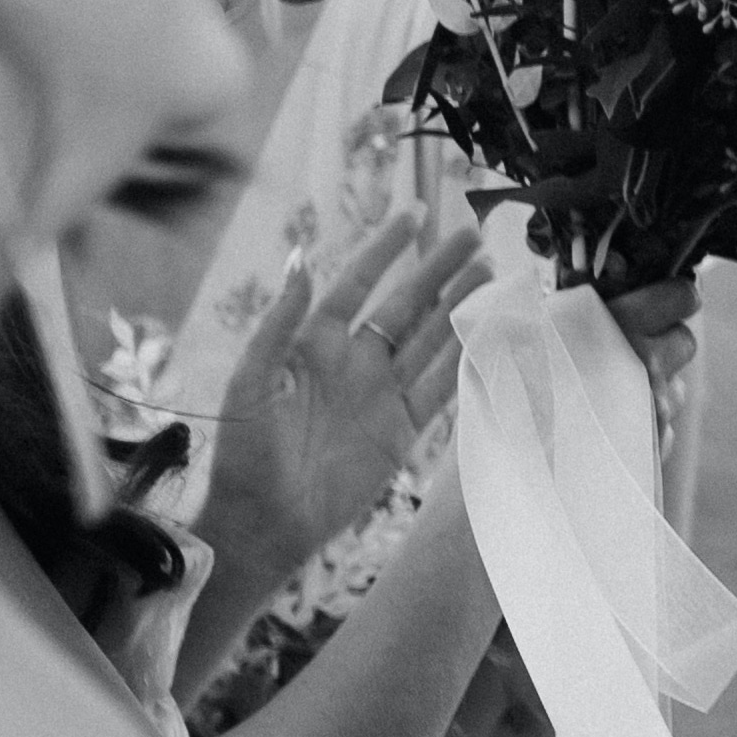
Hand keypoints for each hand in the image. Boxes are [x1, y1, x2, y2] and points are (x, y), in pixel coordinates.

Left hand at [209, 202, 482, 590]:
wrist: (264, 521)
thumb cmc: (245, 452)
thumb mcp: (250, 382)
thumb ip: (278, 324)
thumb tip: (300, 261)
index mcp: (314, 344)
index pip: (357, 284)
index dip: (385, 249)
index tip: (414, 215)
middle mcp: (354, 363)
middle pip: (406, 305)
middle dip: (439, 270)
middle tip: (473, 236)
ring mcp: (382, 395)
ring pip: (431, 340)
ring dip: (461, 308)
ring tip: (492, 275)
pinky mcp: (402, 431)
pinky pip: (441, 388)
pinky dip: (466, 362)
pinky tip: (489, 335)